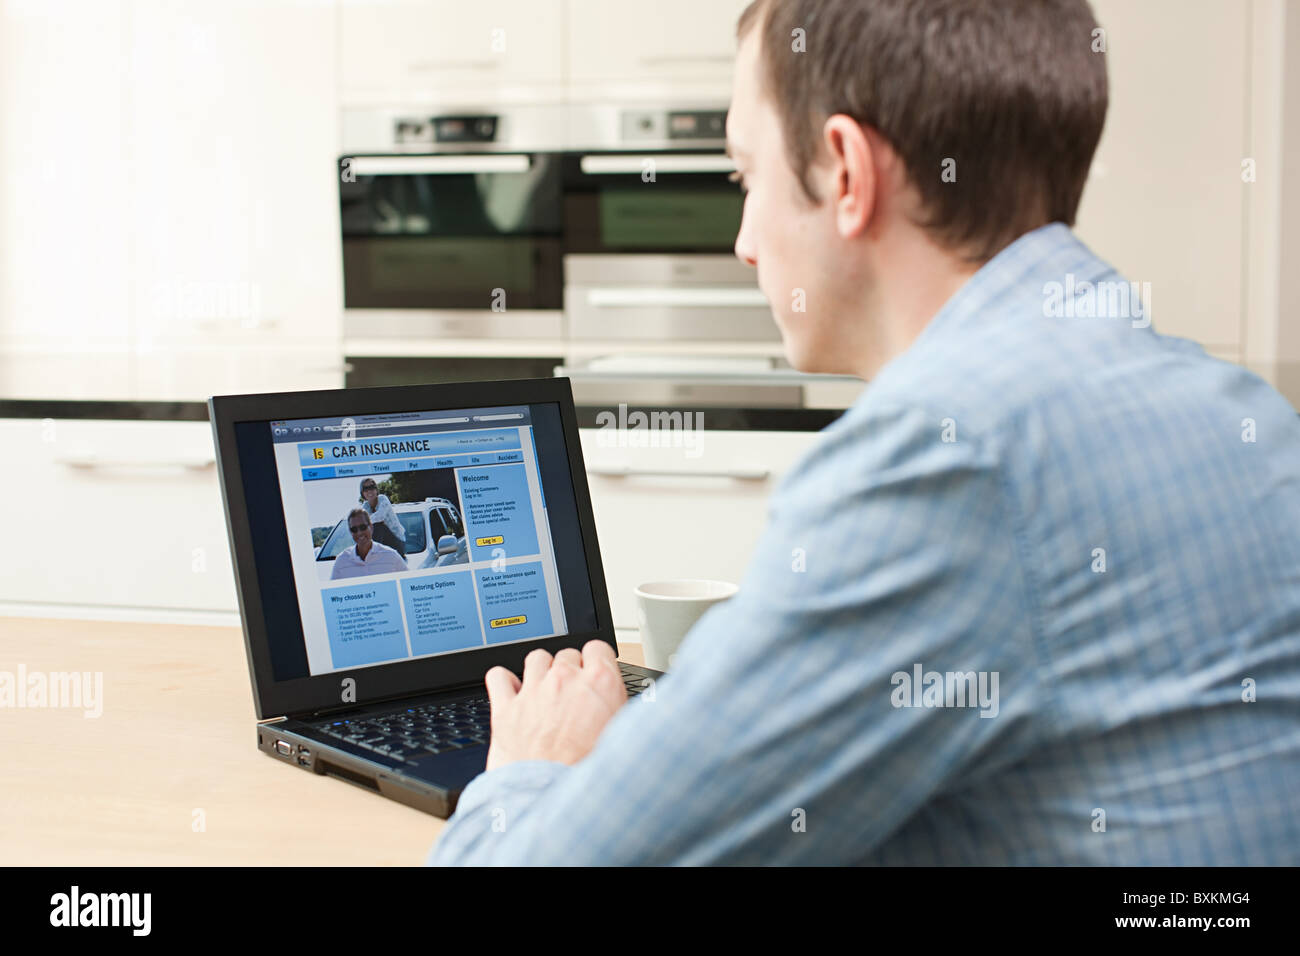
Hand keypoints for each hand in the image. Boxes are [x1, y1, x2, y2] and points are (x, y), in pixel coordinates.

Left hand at [483, 641, 626, 771]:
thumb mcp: (621, 738)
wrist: (550, 802)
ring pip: (536, 658)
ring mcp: (533, 692)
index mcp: (600, 684)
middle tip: (573, 695)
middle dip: (570, 671)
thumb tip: (619, 706)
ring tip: (544, 692)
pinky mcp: (505, 709)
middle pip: (567, 654)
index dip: (596, 662)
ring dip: (541, 671)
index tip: (594, 672)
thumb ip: (618, 711)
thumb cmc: (588, 777)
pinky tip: (511, 692)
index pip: (598, 649)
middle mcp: (565, 681)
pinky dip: (503, 681)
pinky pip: (498, 676)